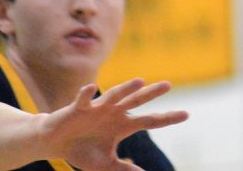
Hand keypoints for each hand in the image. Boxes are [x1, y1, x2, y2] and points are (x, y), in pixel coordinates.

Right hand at [41, 78, 187, 170]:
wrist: (55, 143)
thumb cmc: (82, 150)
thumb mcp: (106, 164)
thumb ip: (124, 169)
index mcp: (123, 125)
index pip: (150, 120)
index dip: (167, 118)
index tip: (187, 114)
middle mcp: (114, 112)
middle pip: (136, 101)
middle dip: (151, 93)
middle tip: (168, 85)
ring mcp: (97, 108)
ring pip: (115, 95)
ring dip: (126, 88)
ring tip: (140, 81)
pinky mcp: (78, 108)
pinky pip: (83, 99)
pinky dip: (86, 94)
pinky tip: (92, 88)